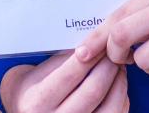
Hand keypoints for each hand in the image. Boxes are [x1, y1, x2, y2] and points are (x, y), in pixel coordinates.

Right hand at [0, 48, 128, 112]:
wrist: (27, 112)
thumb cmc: (35, 89)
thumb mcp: (40, 72)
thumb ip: (64, 59)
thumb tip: (94, 42)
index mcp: (38, 101)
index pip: (70, 74)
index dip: (90, 55)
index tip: (101, 42)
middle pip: (93, 91)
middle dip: (108, 67)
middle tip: (114, 52)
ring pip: (109, 108)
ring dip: (119, 83)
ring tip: (119, 67)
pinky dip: (121, 100)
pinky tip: (118, 86)